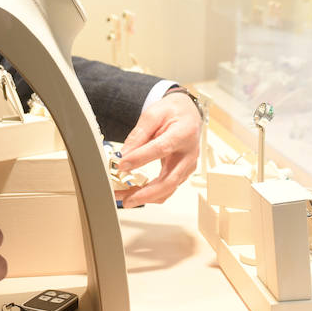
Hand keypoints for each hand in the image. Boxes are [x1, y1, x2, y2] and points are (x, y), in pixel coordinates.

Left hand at [115, 90, 202, 206]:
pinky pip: (168, 188)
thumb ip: (139, 134)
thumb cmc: (173, 112)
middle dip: (145, 193)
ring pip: (168, 189)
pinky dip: (151, 194)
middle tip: (125, 198)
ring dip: (146, 197)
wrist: (188, 113)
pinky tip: (135, 193)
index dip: (140, 159)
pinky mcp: (183, 173)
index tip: (121, 165)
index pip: (161, 148)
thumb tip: (124, 154)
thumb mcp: (153, 114)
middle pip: (169, 180)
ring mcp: (188, 166)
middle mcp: (189, 154)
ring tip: (124, 198)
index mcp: (184, 133)